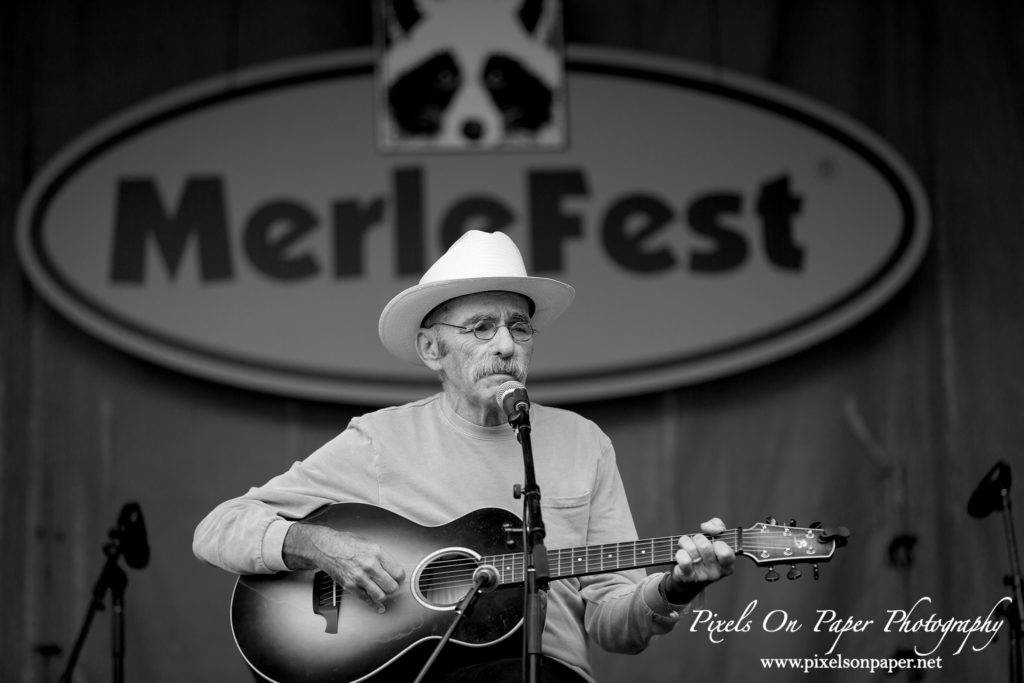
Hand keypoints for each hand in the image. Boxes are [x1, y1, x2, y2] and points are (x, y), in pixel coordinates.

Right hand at [284, 523, 404, 613]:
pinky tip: (379, 607)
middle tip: (392, 586)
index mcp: (377, 552)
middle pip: (391, 585)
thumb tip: (392, 567)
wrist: (326, 547)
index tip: (399, 579)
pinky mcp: (350, 585)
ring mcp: (360, 576)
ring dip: (384, 595)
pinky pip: (366, 599)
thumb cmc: (345, 543)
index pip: (398, 572)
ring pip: (381, 595)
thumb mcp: (368, 543)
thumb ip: (381, 556)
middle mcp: (370, 565)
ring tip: (383, 592)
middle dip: (393, 587)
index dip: (400, 578)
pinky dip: (374, 605)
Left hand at [663, 518, 734, 602]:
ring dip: (686, 542)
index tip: (713, 541)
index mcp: (727, 565)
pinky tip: (681, 554)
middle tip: (696, 542)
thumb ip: (717, 527)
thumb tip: (706, 526)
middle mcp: (716, 573)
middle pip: (705, 546)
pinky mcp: (688, 577)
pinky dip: (680, 552)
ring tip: (686, 546)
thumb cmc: (703, 556)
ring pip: (691, 549)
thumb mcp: (715, 540)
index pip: (726, 552)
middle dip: (697, 538)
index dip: (718, 542)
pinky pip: (683, 559)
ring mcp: (702, 576)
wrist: (688, 579)